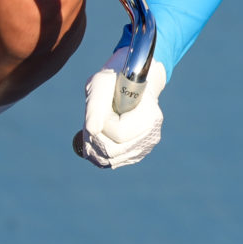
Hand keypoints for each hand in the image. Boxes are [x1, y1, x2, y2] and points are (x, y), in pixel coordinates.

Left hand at [76, 45, 167, 168]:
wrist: (128, 85)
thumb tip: (92, 130)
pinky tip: (95, 137)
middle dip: (94, 138)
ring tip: (93, 127)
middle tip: (91, 121)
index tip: (102, 110)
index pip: (119, 133)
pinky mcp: (135, 154)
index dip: (102, 124)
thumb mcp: (102, 83)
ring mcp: (144, 147)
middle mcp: (151, 135)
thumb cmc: (115, 81)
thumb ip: (96, 105)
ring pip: (110, 160)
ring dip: (93, 146)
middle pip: (113, 151)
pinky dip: (97, 152)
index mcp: (150, 116)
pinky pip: (111, 162)